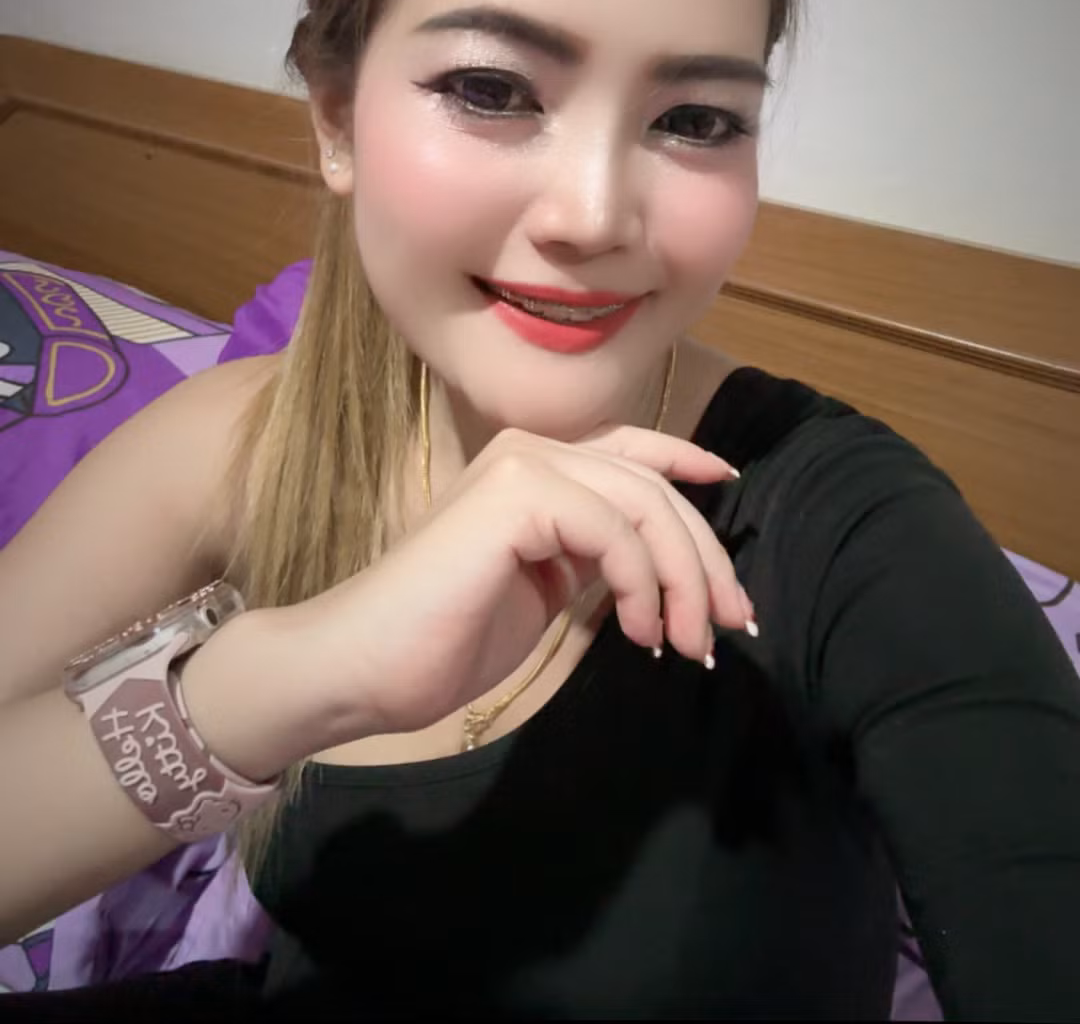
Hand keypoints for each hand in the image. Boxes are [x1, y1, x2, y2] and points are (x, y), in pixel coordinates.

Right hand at [293, 425, 748, 747]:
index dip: (684, 459)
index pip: (630, 453)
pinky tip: (639, 634)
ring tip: (692, 644)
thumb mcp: (545, 590)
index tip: (729, 481)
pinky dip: (640, 584)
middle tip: (731, 626)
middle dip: (702, 557)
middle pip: (651, 485)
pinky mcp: (515, 494)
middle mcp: (530, 450)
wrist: (366, 666)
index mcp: (534, 469)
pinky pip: (613, 532)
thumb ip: (593, 558)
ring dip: (682, 580)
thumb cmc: (446, 639)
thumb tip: (662, 568)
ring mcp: (520, 464)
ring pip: (642, 505)